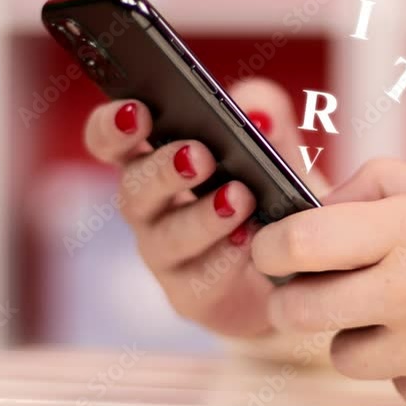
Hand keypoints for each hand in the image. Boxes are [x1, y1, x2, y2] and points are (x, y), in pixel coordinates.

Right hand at [83, 79, 327, 337]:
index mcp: (154, 159)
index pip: (111, 140)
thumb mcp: (276, 146)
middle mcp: (150, 208)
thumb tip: (258, 112)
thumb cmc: (270, 190)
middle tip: (198, 155)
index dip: (113, 126)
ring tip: (239, 197)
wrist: (294, 265)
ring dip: (201, 217)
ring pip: (166, 238)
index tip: (135, 110)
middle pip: (133, 190)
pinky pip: (200, 279)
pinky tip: (249, 240)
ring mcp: (166, 255)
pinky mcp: (193, 294)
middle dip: (162, 171)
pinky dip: (225, 257)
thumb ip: (266, 116)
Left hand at [250, 159, 405, 405]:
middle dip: (294, 298)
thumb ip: (376, 184)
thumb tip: (314, 207)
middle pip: (298, 308)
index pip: (302, 241)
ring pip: (341, 354)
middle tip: (316, 289)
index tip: (272, 251)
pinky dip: (404, 367)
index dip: (271, 248)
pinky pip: (389, 385)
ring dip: (357, 336)